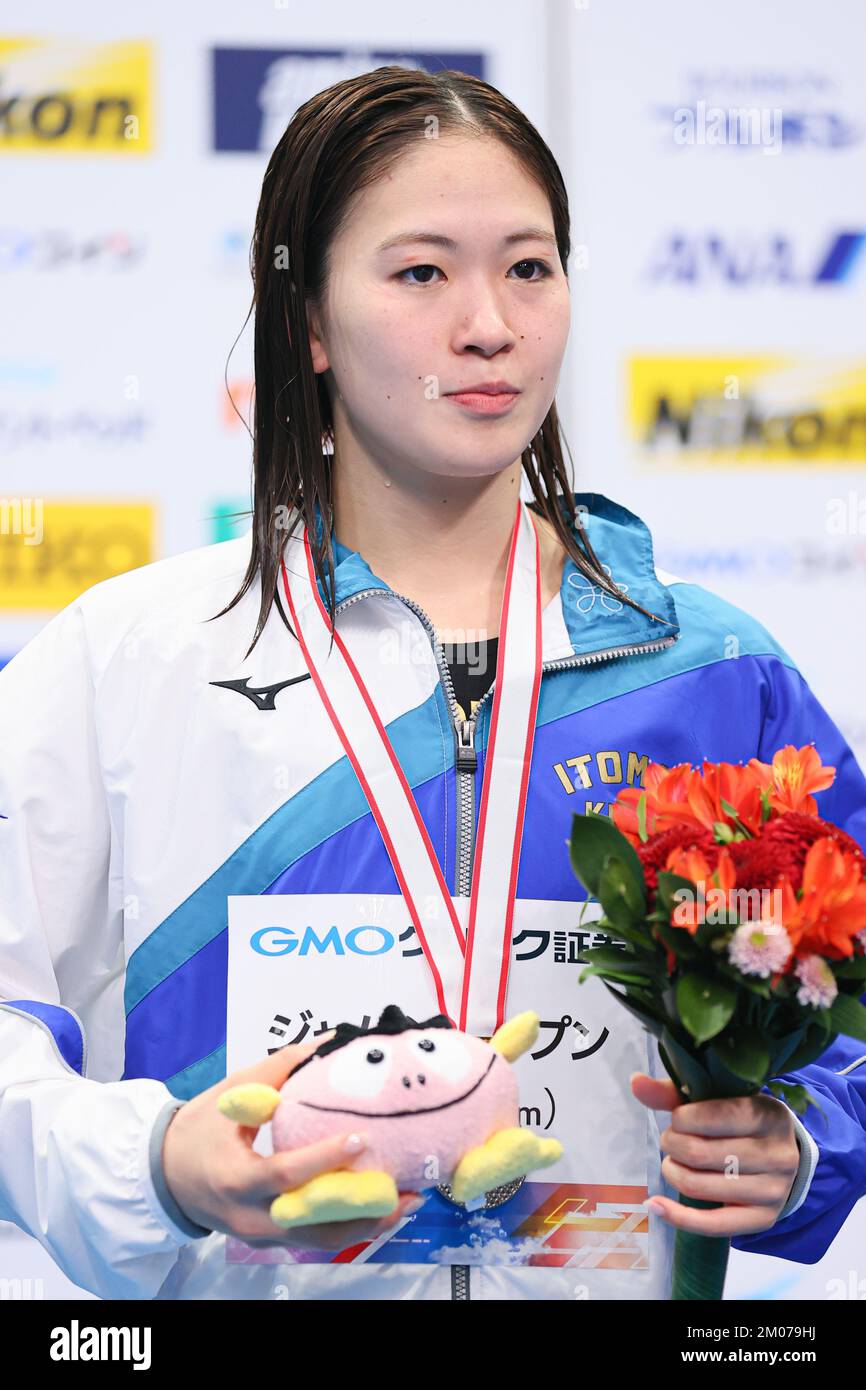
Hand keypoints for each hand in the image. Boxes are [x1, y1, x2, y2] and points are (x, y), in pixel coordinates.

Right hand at [161, 1038, 422, 1250]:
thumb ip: (282, 1067)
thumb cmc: (199, 1129)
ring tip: (404, 1201)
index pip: (285, 1173)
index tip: (361, 1138)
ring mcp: (262, 1235)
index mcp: (236, 1178)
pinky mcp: (271, 1240)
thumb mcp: (234, 1092)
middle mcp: (250, 1216)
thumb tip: (330, 1041)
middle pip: (313, 1223)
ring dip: (365, 1224)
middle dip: (362, 1209)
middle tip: (404, 1188)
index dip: (324, 1159)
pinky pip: (315, 1239)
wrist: (164, 1175)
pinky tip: (379, 1207)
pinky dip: (348, 1226)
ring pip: (320, 1240)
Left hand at [630, 1072, 799, 1236]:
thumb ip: (675, 1092)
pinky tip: (655, 1204)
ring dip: (673, 1172)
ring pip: (700, 1186)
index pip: (714, 1117)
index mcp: (770, 1115)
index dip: (682, 1119)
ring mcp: (774, 1190)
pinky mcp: (763, 1219)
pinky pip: (712, 1225)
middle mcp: (778, 1154)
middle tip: (671, 1141)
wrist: (781, 1157)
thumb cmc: (741, 1121)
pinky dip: (676, 1216)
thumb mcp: (718, 1099)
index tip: (677, 1119)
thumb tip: (636, 1082)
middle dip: (672, 1145)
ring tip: (674, 1162)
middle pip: (700, 1154)